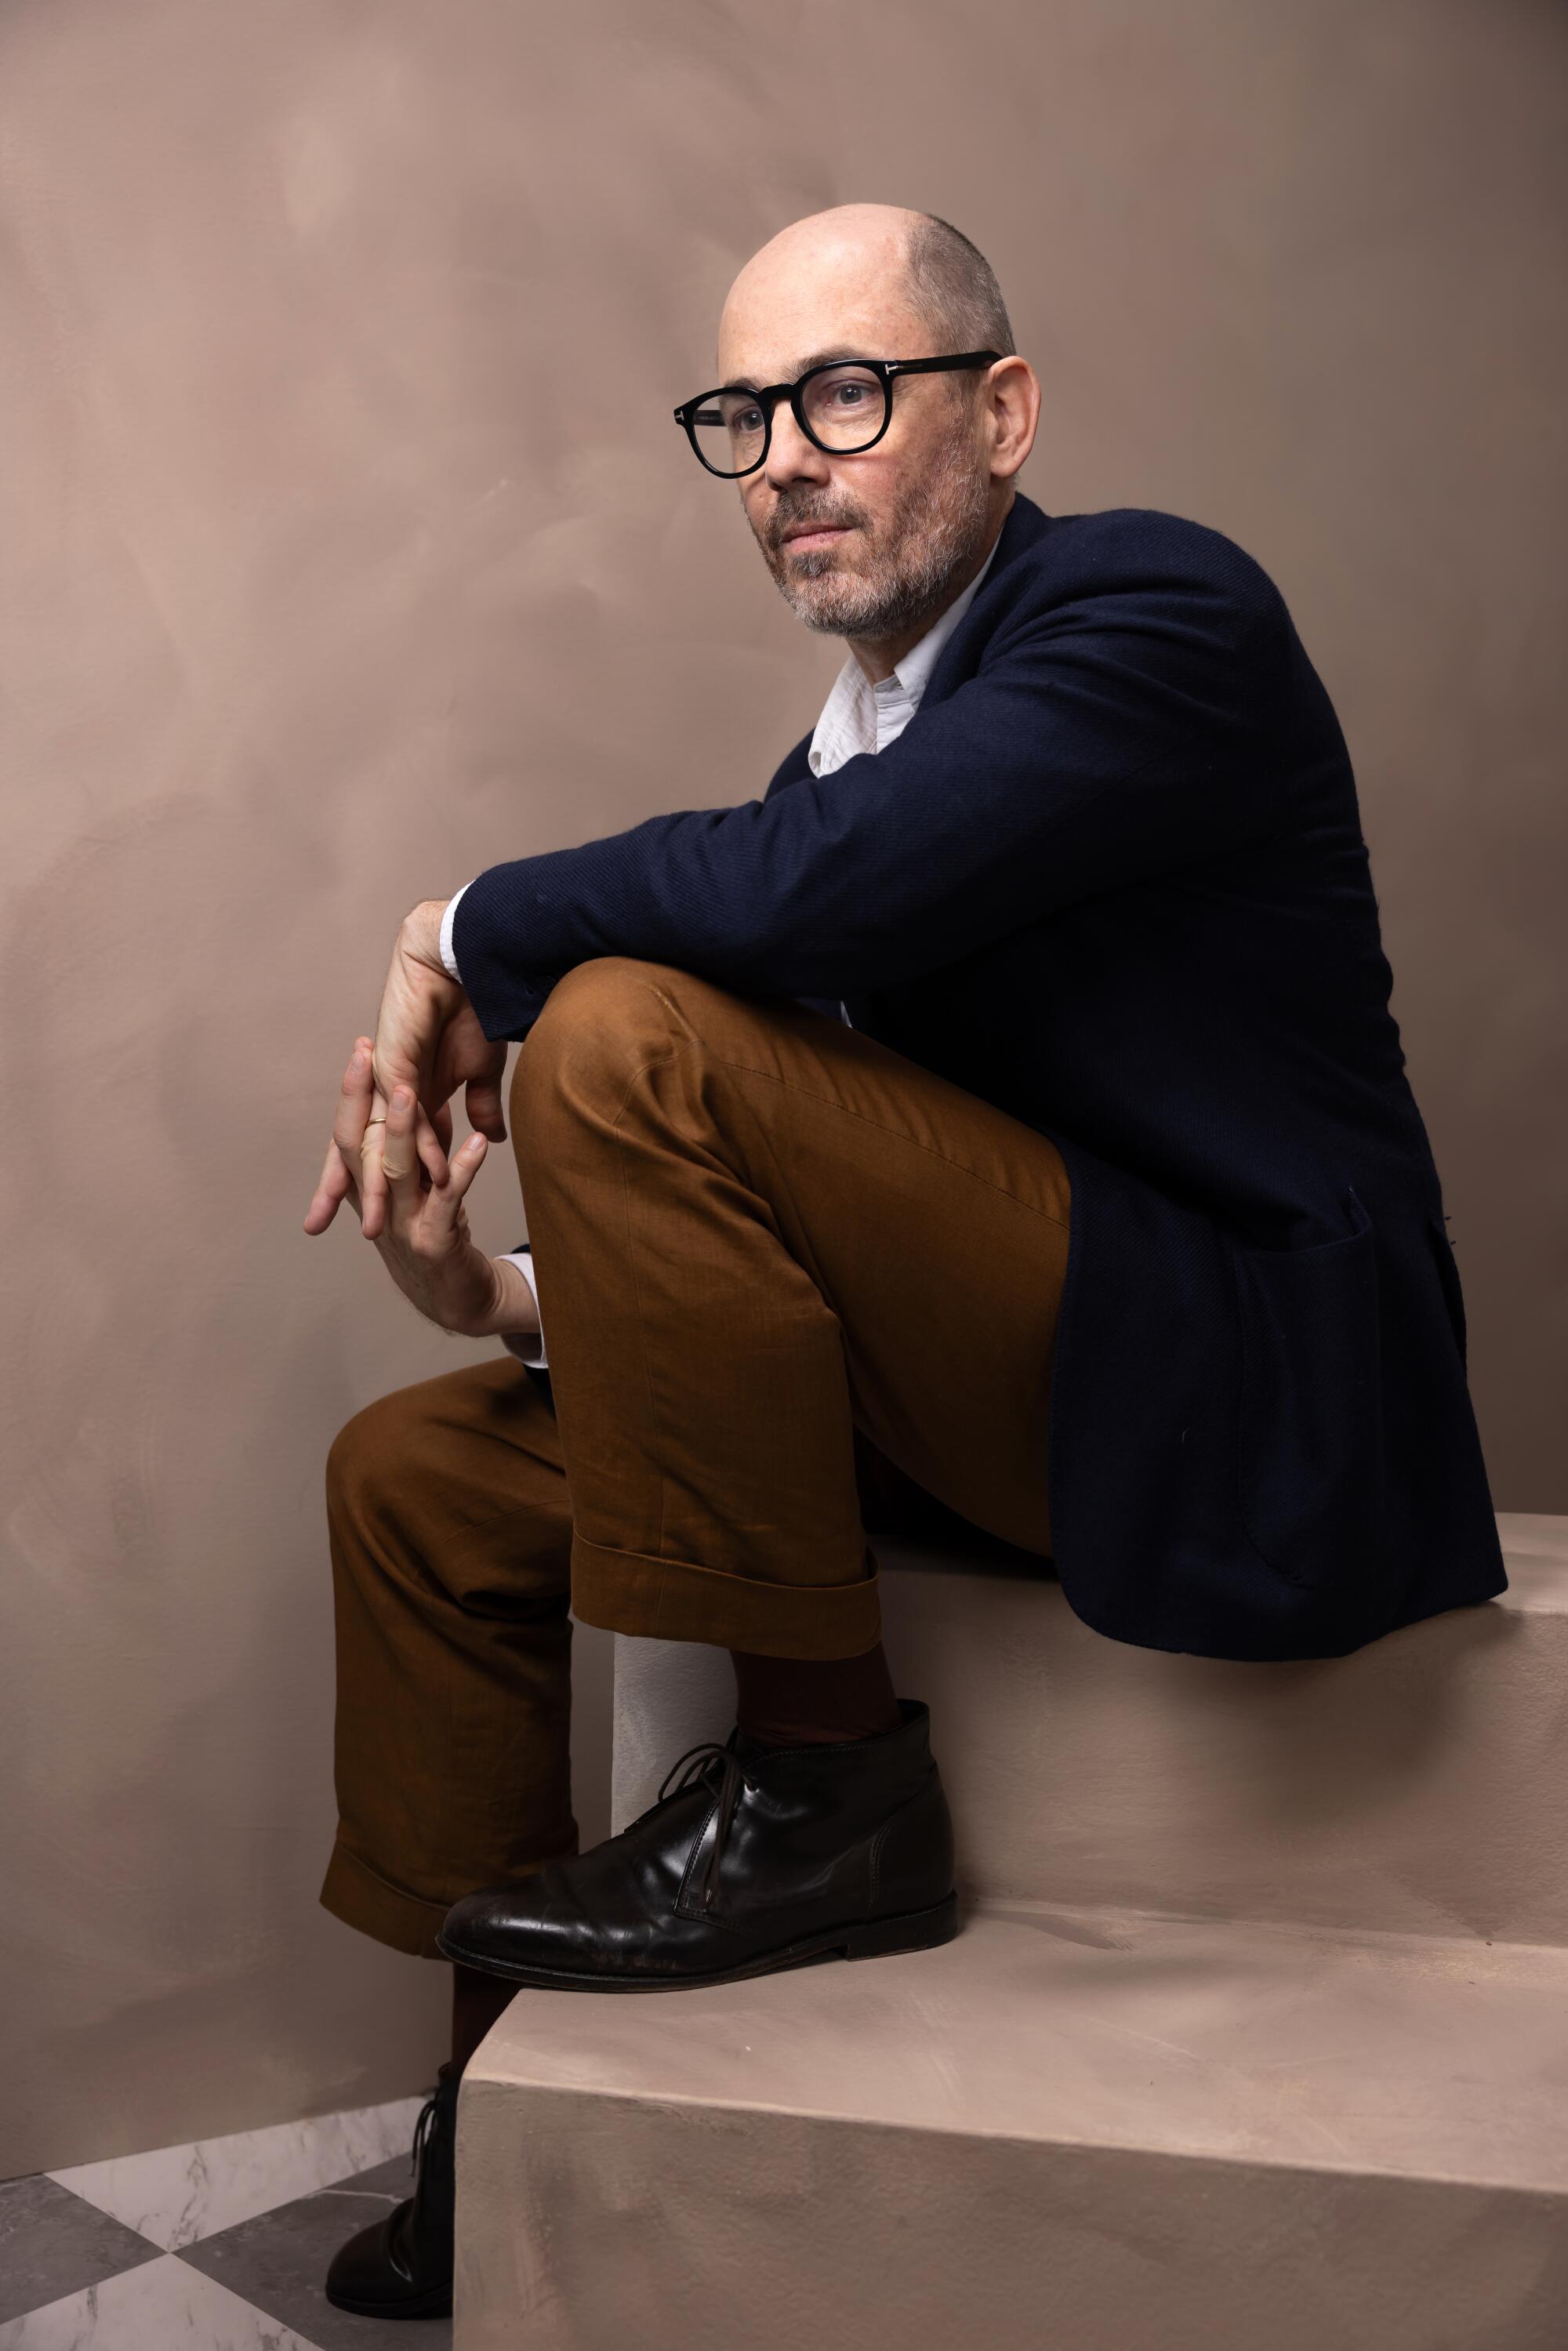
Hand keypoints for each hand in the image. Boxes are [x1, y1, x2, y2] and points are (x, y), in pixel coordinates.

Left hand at [303, 899, 507, 1240]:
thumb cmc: (471, 1008)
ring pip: (375, 1143)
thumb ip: (480, 1105)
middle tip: (361, 1236)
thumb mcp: (481, 1070)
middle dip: (357, 1197)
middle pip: (365, 1153)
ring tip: (379, 1227)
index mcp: (407, 1096)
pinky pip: (406, 1116)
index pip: (388, 1148)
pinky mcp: (394, 1066)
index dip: (384, 1183)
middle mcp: (388, 1093)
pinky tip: (431, 1175)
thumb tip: (491, 1137)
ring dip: (380, 1188)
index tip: (384, 1219)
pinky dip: (421, 1147)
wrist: (462, 963)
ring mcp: (387, 1081)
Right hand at [313, 1035, 512, 1336]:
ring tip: (409, 1091)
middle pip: (360, 1144)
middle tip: (367, 1050)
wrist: (458, 1302)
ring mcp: (403, 1226)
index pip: (351, 1132)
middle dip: (363, 1095)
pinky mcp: (435, 1242)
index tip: (361, 1046)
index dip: (353, 1091)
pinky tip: (481, 1142)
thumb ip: (419, 1151)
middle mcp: (377, 1206)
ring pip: (395, 1170)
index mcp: (370, 1189)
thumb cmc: (442, 1238)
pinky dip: (463, 1168)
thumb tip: (423, 1102)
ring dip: (403, 1129)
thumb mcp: (424, 1188)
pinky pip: (448, 1199)